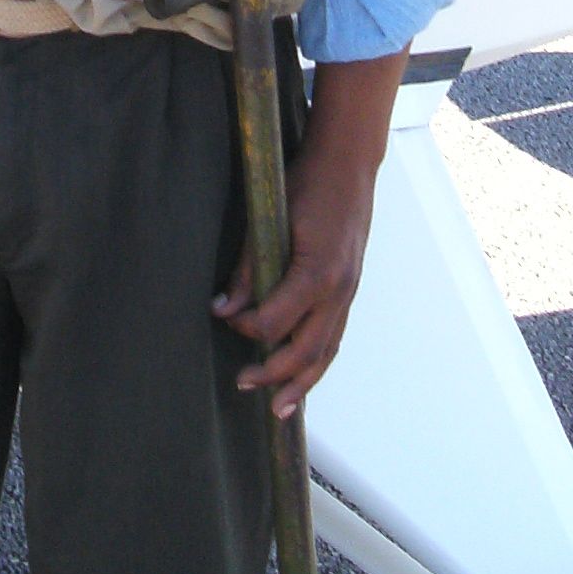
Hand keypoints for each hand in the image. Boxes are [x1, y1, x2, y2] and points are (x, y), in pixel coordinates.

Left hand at [213, 51, 404, 418]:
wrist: (349, 163)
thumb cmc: (308, 183)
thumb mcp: (269, 218)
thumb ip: (248, 266)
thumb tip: (223, 307)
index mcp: (319, 272)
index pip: (277, 320)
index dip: (247, 328)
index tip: (222, 318)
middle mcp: (339, 290)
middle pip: (306, 350)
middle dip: (274, 374)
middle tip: (242, 385)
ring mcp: (348, 291)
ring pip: (326, 350)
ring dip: (302, 382)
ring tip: (280, 409)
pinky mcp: (349, 289)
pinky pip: (335, 336)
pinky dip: (318, 361)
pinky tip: (303, 376)